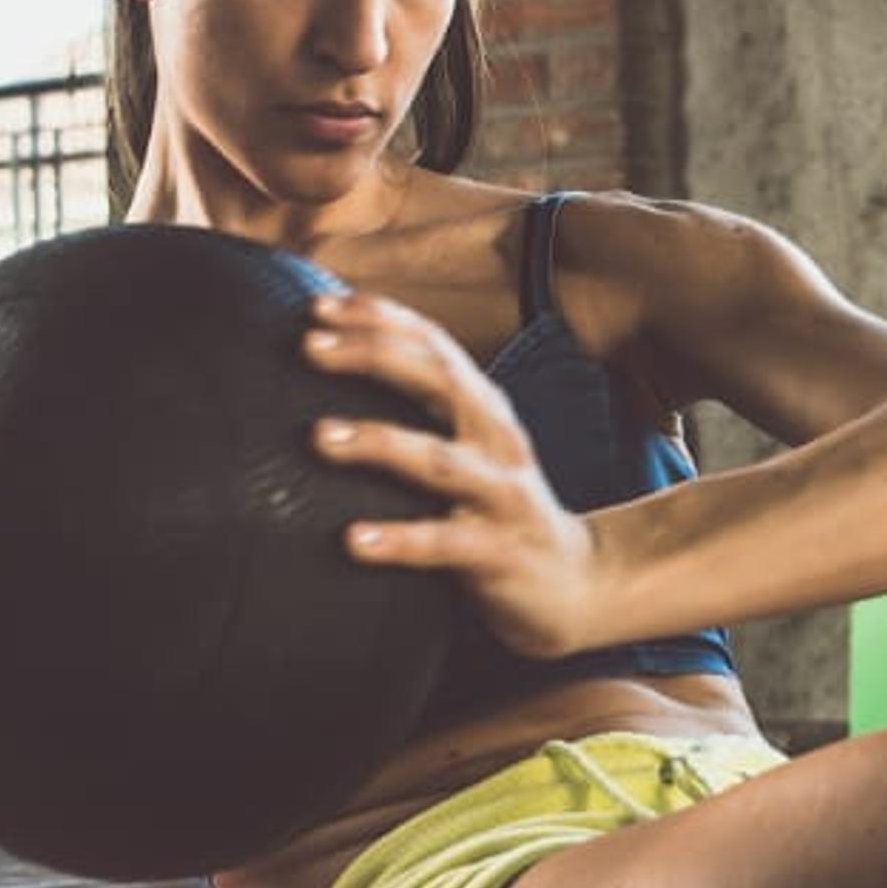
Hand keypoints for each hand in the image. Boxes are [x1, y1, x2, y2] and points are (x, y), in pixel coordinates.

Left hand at [302, 290, 608, 659]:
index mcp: (485, 410)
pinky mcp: (499, 553)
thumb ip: (422, 416)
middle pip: (440, 381)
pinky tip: (354, 540)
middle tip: (309, 346)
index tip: (318, 305)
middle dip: (374, 355)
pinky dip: (399, 540)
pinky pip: (444, 543)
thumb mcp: (470, 451)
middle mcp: (497, 441)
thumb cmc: (498, 510)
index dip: (381, 318)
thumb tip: (333, 387)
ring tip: (321, 435)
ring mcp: (502, 495)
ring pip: (438, 460)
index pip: (435, 345)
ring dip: (379, 442)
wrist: (577, 582)